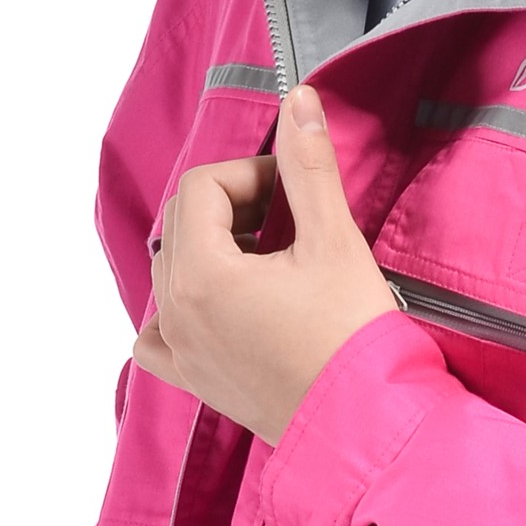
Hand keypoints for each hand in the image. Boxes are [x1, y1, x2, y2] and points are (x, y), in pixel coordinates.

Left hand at [132, 84, 398, 442]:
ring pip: (172, 272)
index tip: (293, 190)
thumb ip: (308, 166)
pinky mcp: (195, 381)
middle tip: (289, 221)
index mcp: (201, 274)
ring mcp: (181, 351)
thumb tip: (297, 101)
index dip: (250, 175)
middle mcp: (176, 313)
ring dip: (213, 251)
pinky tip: (222, 307)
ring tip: (271, 262)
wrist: (366, 424)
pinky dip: (180, 311)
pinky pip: (160, 335)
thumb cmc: (353, 339)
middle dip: (233, 208)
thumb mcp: (334, 240)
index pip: (201, 187)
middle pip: (182, 224)